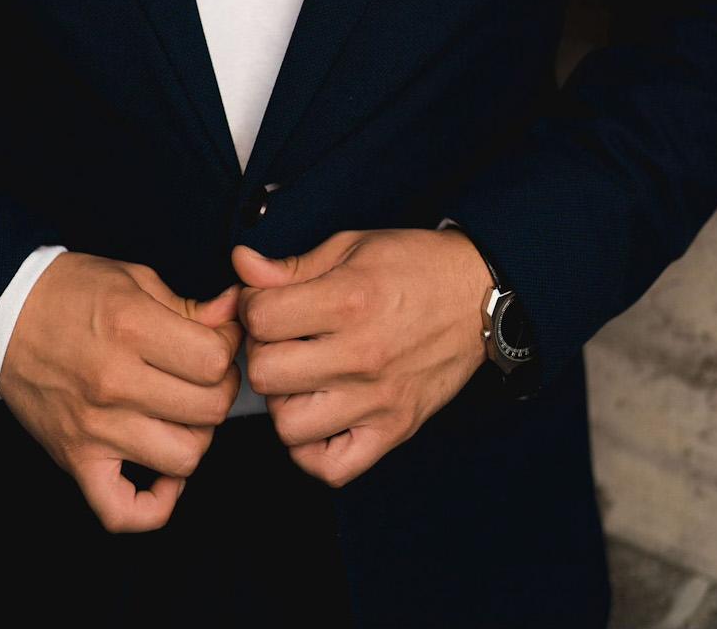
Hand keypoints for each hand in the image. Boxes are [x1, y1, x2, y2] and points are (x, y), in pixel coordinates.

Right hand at [0, 251, 243, 532]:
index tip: (217, 342)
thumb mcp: (134, 279)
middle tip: (203, 376)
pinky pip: (123, 511)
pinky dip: (153, 504)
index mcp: (130, 326)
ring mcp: (95, 428)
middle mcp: (114, 382)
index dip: (227, 349)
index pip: (214, 360)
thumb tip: (234, 316)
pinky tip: (163, 475)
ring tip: (182, 415)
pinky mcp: (76, 460)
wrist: (5, 315)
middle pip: (208, 410)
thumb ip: (189, 305)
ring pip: (184, 459)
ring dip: (196, 438)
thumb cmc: (71, 292)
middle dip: (219, 390)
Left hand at [231, 227, 491, 486]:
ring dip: (283, 401)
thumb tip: (240, 265)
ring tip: (300, 377)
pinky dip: (313, 450)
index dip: (252, 306)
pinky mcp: (393, 431)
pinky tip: (318, 415)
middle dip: (262, 352)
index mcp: (349, 300)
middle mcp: (362, 355)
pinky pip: (331, 468)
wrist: (476, 295)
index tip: (267, 303)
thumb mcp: (351, 247)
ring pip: (288, 425)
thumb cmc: (413, 266)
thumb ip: (292, 265)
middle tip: (281, 340)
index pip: (260, 318)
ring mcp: (378, 400)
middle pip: (265, 374)